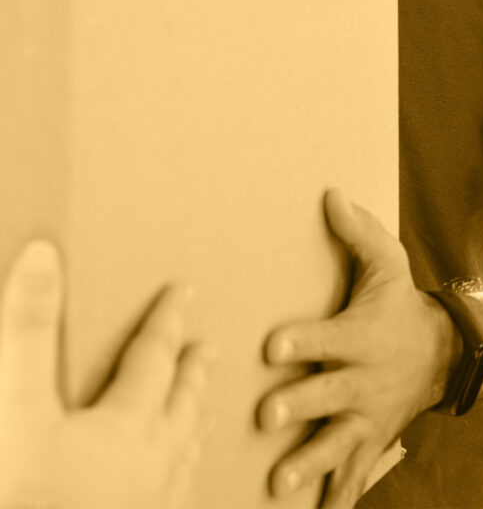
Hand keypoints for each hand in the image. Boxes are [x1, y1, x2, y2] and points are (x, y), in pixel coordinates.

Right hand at [0, 241, 209, 508]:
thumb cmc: (21, 493)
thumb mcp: (18, 406)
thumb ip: (32, 329)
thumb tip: (45, 257)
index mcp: (126, 428)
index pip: (154, 358)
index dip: (166, 320)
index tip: (184, 292)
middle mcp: (149, 469)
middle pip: (181, 407)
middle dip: (191, 374)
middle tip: (206, 350)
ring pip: (182, 458)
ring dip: (193, 426)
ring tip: (202, 415)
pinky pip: (174, 500)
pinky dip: (181, 479)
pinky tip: (173, 488)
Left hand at [258, 189, 459, 507]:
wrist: (443, 354)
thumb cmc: (401, 305)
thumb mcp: (388, 264)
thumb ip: (357, 232)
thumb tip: (329, 194)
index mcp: (358, 336)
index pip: (326, 336)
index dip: (301, 339)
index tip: (272, 343)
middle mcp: (362, 379)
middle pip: (327, 394)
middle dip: (299, 404)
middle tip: (267, 415)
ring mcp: (366, 416)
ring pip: (337, 442)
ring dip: (310, 462)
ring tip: (280, 481)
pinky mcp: (370, 440)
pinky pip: (354, 474)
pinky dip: (338, 495)